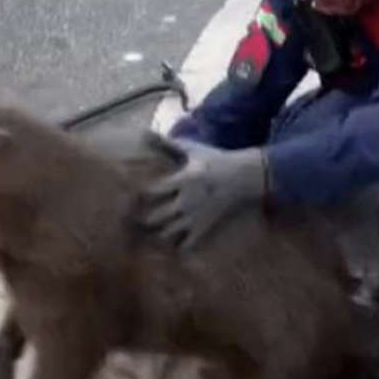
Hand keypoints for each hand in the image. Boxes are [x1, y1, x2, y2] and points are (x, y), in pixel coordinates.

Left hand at [138, 132, 267, 249]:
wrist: (244, 177)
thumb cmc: (216, 161)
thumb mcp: (193, 150)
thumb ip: (169, 143)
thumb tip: (147, 132)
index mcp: (183, 180)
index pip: (153, 191)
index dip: (141, 195)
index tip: (135, 195)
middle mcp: (187, 200)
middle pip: (156, 216)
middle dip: (144, 219)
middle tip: (136, 220)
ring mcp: (196, 216)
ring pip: (168, 232)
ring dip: (158, 233)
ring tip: (151, 232)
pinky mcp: (205, 226)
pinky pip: (187, 243)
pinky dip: (177, 245)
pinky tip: (172, 242)